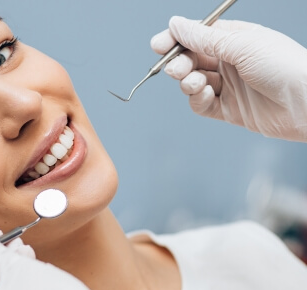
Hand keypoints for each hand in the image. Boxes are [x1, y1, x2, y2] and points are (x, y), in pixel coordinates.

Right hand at [152, 16, 306, 141]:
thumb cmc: (286, 67)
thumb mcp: (242, 44)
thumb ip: (204, 38)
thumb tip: (176, 24)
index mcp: (236, 40)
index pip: (197, 35)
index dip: (176, 39)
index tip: (159, 45)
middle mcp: (231, 62)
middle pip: (191, 59)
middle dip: (178, 62)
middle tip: (176, 68)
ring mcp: (230, 86)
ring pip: (193, 81)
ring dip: (187, 80)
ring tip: (194, 81)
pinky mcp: (229, 110)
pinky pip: (201, 104)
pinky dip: (195, 98)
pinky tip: (202, 94)